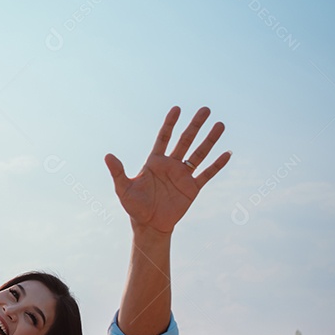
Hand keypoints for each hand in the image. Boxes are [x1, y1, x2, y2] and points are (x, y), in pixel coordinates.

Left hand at [105, 106, 230, 233]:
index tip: (177, 109)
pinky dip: (217, 164)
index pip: (164, 137)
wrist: (149, 225)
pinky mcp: (192, 188)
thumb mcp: (123, 189)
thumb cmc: (134, 206)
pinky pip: (207, 174)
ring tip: (220, 125)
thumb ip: (117, 172)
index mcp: (154, 162)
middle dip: (195, 125)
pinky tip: (227, 153)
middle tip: (205, 109)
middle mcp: (171, 165)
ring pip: (199, 153)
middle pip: (185, 140)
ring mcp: (183, 175)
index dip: (170, 123)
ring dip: (210, 140)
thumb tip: (107, 155)